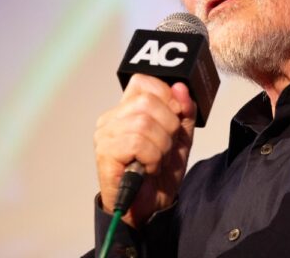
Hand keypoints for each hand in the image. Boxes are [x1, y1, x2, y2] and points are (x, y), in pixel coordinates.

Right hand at [94, 74, 195, 227]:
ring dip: (161, 146)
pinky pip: (137, 143)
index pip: (144, 81)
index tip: (175, 118)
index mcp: (127, 108)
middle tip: (166, 146)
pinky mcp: (105, 153)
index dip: (166, 97)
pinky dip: (152, 157)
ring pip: (143, 123)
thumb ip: (184, 110)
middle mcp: (112, 118)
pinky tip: (149, 168)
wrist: (149, 208)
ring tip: (157, 160)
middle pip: (147, 101)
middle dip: (168, 126)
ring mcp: (105, 135)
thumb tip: (181, 87)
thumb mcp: (181, 137)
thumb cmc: (159, 172)